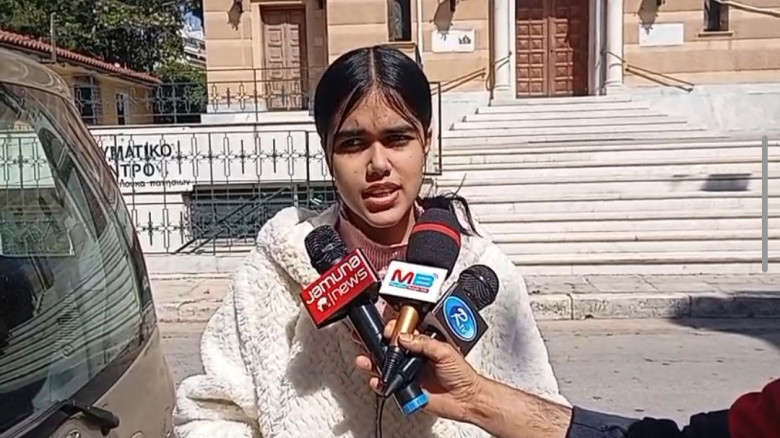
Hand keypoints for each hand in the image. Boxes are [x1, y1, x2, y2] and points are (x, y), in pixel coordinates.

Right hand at [354, 320, 482, 422]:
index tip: (387, 329)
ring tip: (364, 359)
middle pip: (389, 347)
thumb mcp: (445, 351)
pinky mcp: (405, 389)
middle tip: (365, 339)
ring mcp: (408, 373)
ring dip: (372, 361)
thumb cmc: (462, 375)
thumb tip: (404, 337)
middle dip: (375, 342)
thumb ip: (424, 343)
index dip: (393, 329)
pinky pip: (387, 384)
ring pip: (384, 365)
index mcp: (423, 344)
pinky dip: (379, 382)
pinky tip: (377, 380)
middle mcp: (413, 357)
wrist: (466, 399)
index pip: (403, 332)